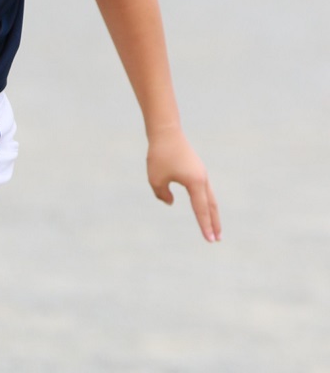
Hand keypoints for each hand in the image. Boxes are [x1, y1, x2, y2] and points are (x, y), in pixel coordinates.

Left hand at [146, 126, 220, 242]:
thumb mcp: (156, 179)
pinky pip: (203, 190)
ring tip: (214, 226)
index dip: (205, 226)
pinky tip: (202, 206)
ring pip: (209, 198)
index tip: (210, 240)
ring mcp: (201, 173)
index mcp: (195, 183)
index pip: (201, 210)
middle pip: (211, 206)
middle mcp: (202, 179)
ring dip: (211, 213)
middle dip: (214, 223)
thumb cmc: (160, 155)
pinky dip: (205, 201)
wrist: (166, 132)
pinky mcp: (196, 169)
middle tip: (217, 239)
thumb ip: (163, 195)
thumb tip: (170, 202)